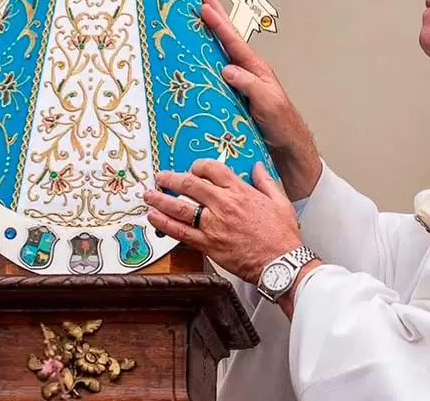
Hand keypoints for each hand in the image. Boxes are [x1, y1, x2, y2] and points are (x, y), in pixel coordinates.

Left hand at [144, 160, 302, 284]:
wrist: (280, 264)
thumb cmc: (281, 235)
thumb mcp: (280, 202)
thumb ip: (265, 182)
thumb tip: (257, 168)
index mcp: (240, 192)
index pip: (212, 169)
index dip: (198, 166)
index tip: (192, 169)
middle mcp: (223, 205)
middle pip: (190, 185)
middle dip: (171, 179)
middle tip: (160, 177)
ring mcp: (213, 225)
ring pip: (180, 207)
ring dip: (160, 200)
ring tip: (148, 195)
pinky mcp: (208, 245)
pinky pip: (180, 232)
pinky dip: (164, 224)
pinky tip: (153, 219)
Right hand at [199, 0, 322, 198]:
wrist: (288, 150)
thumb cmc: (283, 126)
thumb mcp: (268, 104)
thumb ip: (250, 85)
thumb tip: (227, 68)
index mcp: (256, 70)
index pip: (234, 41)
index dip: (218, 23)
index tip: (204, 4)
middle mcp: (248, 73)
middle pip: (228, 40)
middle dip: (215, 18)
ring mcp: (241, 84)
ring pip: (222, 54)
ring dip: (209, 38)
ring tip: (195, 21)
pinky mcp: (235, 98)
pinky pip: (218, 75)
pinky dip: (207, 63)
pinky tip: (196, 62)